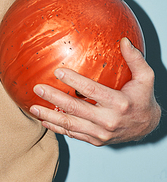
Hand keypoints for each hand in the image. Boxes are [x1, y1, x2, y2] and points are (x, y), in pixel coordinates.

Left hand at [29, 38, 160, 145]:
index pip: (91, 91)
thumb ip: (135, 59)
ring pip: (70, 124)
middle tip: (38, 87)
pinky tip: (44, 120)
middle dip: (54, 98)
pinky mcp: (96, 141)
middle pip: (75, 108)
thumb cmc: (143, 99)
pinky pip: (73, 134)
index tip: (58, 71)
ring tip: (33, 107)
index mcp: (119, 103)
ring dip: (50, 116)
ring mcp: (101, 133)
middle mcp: (108, 120)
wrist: (148, 127)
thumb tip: (124, 40)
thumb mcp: (146, 78)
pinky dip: (57, 128)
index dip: (74, 81)